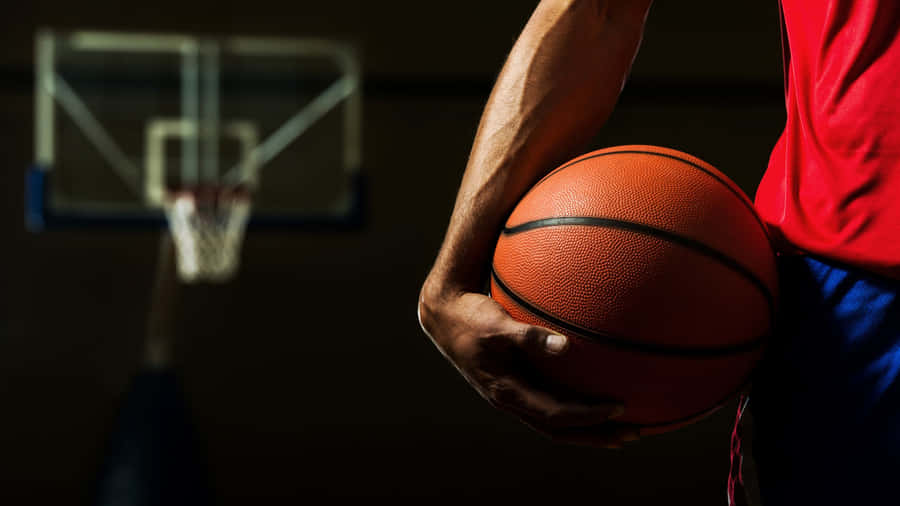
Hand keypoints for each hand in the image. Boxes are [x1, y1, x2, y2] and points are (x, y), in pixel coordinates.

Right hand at [418, 284, 640, 447]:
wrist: (444, 316)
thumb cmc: (470, 318)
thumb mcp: (496, 325)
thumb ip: (528, 337)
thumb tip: (566, 346)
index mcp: (507, 392)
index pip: (554, 415)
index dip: (587, 416)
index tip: (618, 407)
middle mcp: (513, 400)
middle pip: (560, 430)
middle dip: (597, 435)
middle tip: (635, 434)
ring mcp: (515, 394)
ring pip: (556, 422)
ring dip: (590, 428)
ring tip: (624, 427)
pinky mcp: (517, 383)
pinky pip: (552, 403)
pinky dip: (576, 409)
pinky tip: (595, 397)